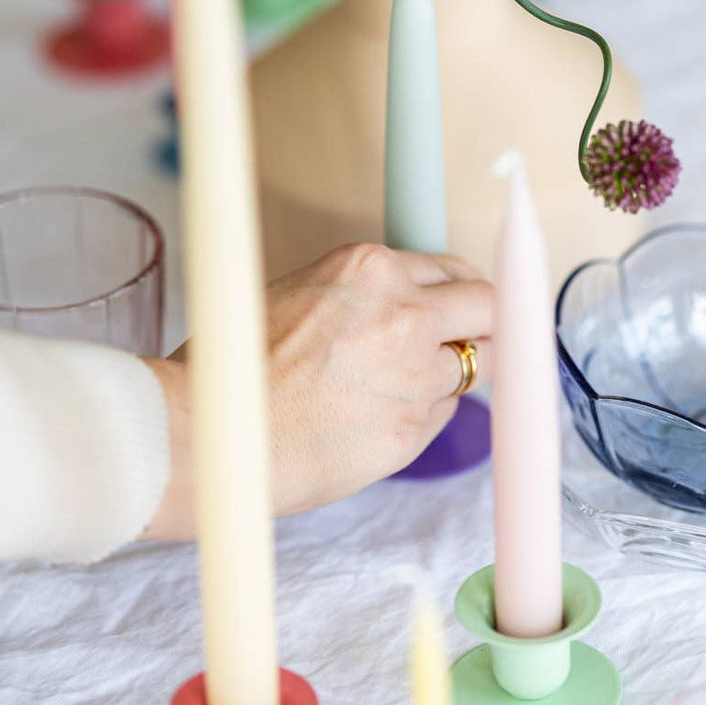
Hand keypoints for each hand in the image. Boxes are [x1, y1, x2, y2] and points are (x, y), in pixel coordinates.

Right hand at [142, 243, 492, 539]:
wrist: (216, 436)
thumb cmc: (238, 368)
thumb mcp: (297, 293)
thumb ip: (361, 294)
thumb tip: (402, 302)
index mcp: (369, 268)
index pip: (453, 270)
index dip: (458, 294)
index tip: (459, 308)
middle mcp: (403, 312)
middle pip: (489, 308)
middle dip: (484, 325)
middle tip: (469, 341)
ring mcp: (414, 372)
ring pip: (478, 365)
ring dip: (456, 374)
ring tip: (408, 387)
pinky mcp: (414, 427)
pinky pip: (445, 412)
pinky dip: (428, 412)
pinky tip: (382, 417)